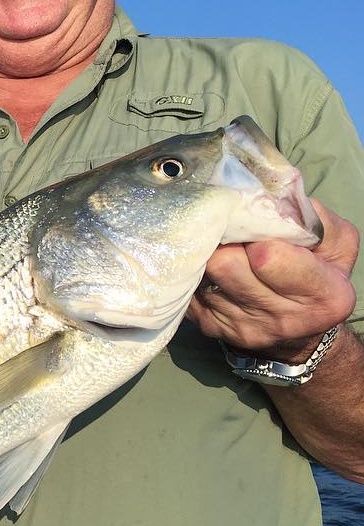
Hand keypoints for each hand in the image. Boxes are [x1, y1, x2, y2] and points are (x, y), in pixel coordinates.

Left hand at [187, 200, 358, 361]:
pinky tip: (211, 267)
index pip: (268, 258)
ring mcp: (244, 327)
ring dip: (207, 254)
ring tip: (221, 246)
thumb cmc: (318, 271)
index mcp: (323, 296)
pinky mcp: (212, 328)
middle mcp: (284, 319)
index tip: (256, 226)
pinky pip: (189, 288)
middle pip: (224, 264)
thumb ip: (313, 218)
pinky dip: (197, 271)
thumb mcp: (336, 242)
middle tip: (229, 230)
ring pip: (203, 275)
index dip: (256, 234)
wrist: (301, 326)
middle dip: (224, 240)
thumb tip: (273, 196)